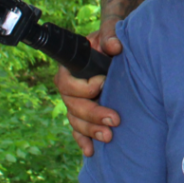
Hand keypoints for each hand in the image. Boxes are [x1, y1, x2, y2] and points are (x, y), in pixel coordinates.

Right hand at [54, 31, 120, 156]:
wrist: (115, 46)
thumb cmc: (110, 38)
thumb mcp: (109, 31)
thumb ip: (109, 35)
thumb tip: (115, 46)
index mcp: (72, 68)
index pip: (69, 83)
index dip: (85, 87)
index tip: (104, 82)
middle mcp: (70, 87)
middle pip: (74, 106)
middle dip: (94, 114)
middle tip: (115, 119)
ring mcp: (76, 102)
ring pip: (76, 120)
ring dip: (91, 131)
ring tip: (109, 137)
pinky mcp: (85, 113)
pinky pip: (78, 130)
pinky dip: (83, 141)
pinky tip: (91, 151)